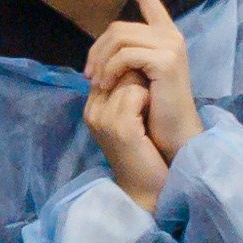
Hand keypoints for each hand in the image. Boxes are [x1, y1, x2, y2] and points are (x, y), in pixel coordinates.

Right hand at [85, 70, 170, 204]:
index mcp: (92, 107)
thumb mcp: (128, 115)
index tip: (144, 83)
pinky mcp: (120, 126)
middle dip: (136, 72)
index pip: (106, 65)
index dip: (128, 67)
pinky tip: (151, 114)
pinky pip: (136, 92)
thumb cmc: (144, 150)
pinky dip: (148, 98)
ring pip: (126, 77)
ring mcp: (104, 119)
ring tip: (148, 108)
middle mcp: (92, 111)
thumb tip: (134, 57)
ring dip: (144, 85)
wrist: (147, 186)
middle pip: (115, 67)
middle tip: (148, 96)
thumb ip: (124, 89)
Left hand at [95, 0, 200, 152]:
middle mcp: (171, 35)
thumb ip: (127, 54)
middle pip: (118, 27)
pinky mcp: (166, 60)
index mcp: (165, 35)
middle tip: (88, 75)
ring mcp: (171, 46)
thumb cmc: (153, 110)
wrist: (174, 134)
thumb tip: (102, 45)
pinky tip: (108, 85)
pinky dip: (110, 70)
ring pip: (119, 38)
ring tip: (96, 83)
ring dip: (100, 62)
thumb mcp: (137, 75)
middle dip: (96, 49)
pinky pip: (125, 55)